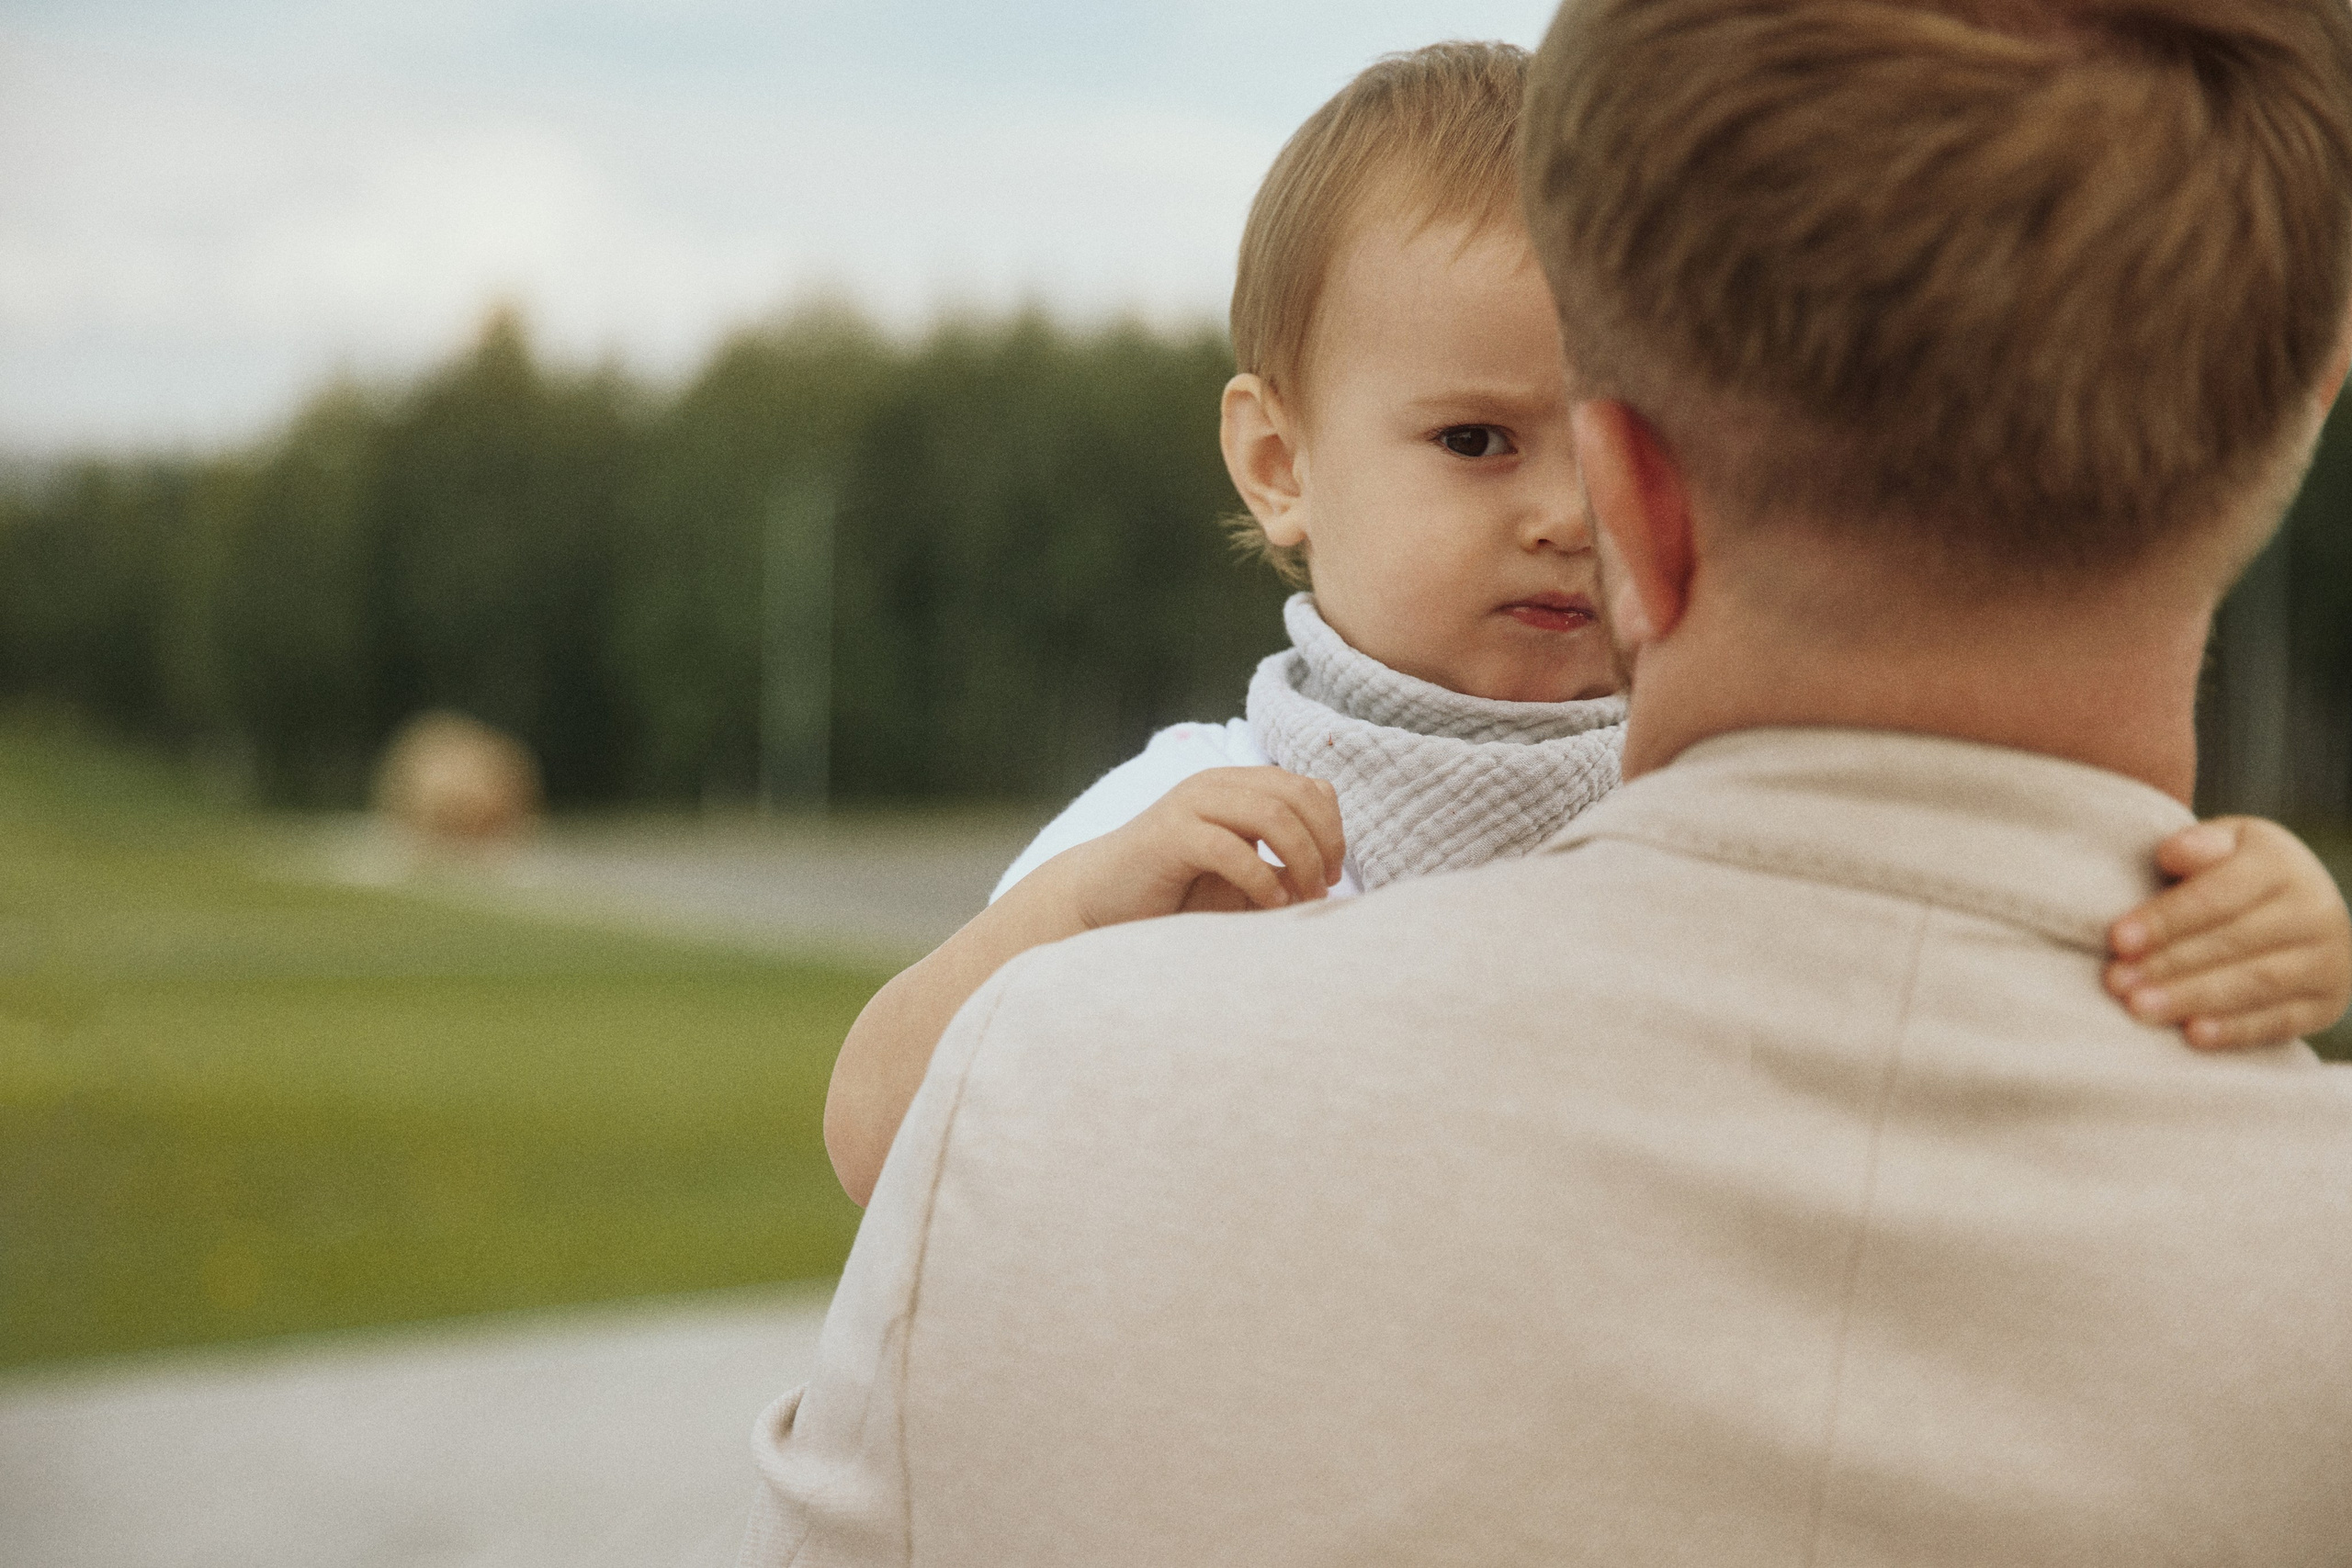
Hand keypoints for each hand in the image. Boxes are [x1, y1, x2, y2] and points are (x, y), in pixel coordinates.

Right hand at [1049, 767, 1344, 930]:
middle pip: (1296, 795)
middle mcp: (1215, 784)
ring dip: (1300, 858)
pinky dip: (1261, 878)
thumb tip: (1326, 871)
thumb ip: (1277, 860)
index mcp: (1236, 785)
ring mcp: (1190, 805)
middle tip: (1323, 886)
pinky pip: (1231, 848)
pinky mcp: (1170, 836)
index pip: (1307, 787)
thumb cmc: (1175, 890)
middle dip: (1323, 842)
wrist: (1100, 897)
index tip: (1331, 873)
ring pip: (1271, 813)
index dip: (1332, 827)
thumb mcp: (1238, 869)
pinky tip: (1270, 904)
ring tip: (1305, 896)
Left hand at [2106, 817, 2351, 1049]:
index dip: (2166, 919)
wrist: (2299, 910)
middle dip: (2169, 964)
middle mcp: (2314, 910)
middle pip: (2234, 941)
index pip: (2217, 895)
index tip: (2117, 940)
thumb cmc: (2235, 873)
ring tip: (2140, 1007)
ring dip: (2193, 998)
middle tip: (2117, 982)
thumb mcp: (2222, 844)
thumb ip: (2198, 845)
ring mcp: (2328, 959)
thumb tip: (2172, 851)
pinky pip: (2280, 1020)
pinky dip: (2235, 1030)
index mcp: (2280, 864)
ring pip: (2256, 982)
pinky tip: (2193, 1034)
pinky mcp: (2327, 1001)